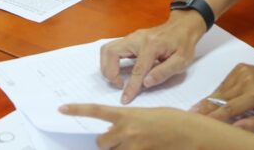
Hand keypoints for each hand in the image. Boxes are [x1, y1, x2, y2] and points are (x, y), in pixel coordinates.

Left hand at [60, 104, 251, 149]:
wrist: (191, 133)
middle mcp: (126, 132)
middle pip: (102, 142)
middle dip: (108, 142)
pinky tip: (142, 145)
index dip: (77, 110)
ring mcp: (133, 147)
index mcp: (127, 115)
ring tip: (136, 142)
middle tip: (122, 138)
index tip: (62, 108)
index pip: (96, 111)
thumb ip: (129, 121)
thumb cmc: (173, 120)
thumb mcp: (148, 114)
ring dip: (119, 149)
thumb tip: (117, 130)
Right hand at [99, 10, 204, 103]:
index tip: (125, 99)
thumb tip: (146, 83)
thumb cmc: (183, 44)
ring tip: (116, 79)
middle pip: (111, 52)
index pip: (137, 69)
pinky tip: (119, 71)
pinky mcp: (129, 39)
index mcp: (152, 45)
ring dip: (107, 66)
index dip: (130, 86)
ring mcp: (131, 37)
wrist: (182, 26)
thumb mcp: (181, 61)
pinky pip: (113, 49)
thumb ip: (164, 72)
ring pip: (108, 49)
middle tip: (119, 85)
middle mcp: (137, 38)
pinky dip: (110, 61)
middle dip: (109, 72)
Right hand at [192, 62, 253, 131]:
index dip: (215, 117)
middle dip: (205, 108)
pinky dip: (217, 93)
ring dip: (208, 101)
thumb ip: (252, 124)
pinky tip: (210, 100)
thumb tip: (233, 129)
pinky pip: (224, 84)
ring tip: (195, 109)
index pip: (230, 108)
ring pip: (220, 90)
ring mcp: (240, 72)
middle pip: (220, 98)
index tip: (202, 124)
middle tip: (190, 116)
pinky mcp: (237, 68)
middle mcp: (245, 81)